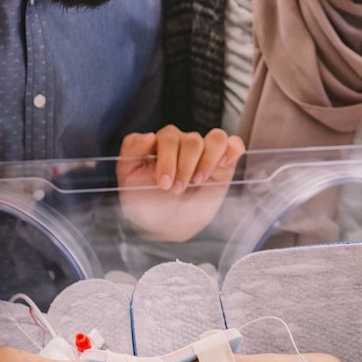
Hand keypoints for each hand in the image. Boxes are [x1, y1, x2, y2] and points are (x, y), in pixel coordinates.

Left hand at [116, 126, 244, 239]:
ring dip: (206, 161)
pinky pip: (233, 144)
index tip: (163, 183)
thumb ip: (131, 151)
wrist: (165, 226)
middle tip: (177, 190)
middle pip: (190, 139)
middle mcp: (183, 144)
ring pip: (215, 138)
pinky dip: (231, 150)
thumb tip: (149, 135)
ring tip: (197, 181)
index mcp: (160, 144)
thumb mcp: (128, 179)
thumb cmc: (146, 202)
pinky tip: (223, 164)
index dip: (166, 157)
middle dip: (184, 167)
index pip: (167, 136)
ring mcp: (204, 151)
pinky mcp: (223, 163)